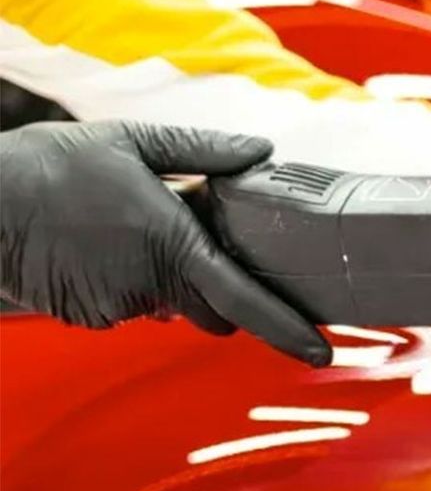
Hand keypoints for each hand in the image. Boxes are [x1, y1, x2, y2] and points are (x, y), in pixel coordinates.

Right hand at [0, 120, 329, 364]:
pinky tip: (94, 248)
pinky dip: (122, 285)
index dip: (287, 329)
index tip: (321, 349)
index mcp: (172, 243)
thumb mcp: (130, 142)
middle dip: (217, 292)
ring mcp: (118, 306)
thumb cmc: (48, 165)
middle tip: (190, 244)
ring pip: (167, 306)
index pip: (245, 300)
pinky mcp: (90, 317)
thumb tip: (260, 151)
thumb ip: (202, 151)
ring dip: (162, 280)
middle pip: (214, 311)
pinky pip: (126, 307)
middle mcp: (150, 284)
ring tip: (120, 231)